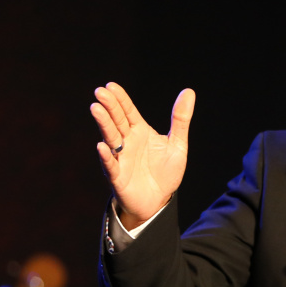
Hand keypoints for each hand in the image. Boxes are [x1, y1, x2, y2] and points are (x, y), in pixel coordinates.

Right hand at [91, 83, 194, 228]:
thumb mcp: (177, 144)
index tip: (111, 85)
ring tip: (96, 109)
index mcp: (139, 131)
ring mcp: (120, 158)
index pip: (128, 111)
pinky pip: (111, 165)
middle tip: (99, 92)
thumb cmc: (165, 172)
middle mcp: (127, 142)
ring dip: (103, 125)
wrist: (159, 200)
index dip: (120, 99)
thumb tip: (189, 91)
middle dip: (109, 106)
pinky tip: (102, 146)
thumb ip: (180, 119)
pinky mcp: (118, 177)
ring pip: (111, 138)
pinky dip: (106, 156)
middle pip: (117, 121)